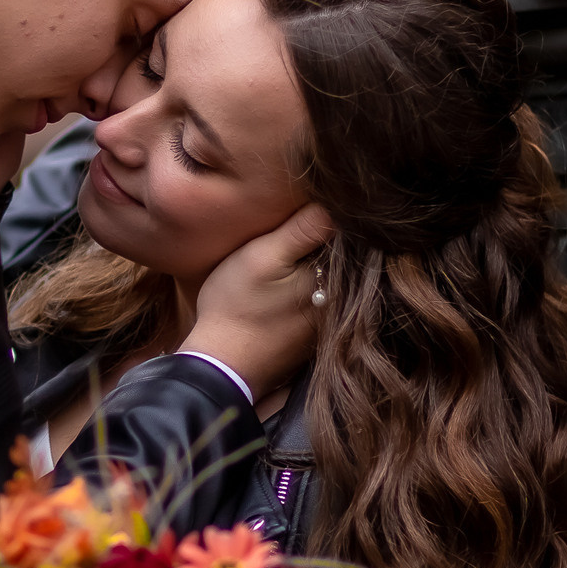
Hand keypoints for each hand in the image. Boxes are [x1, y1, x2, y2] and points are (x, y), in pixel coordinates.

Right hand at [182, 204, 334, 397]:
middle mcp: (340, 303)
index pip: (345, 236)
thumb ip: (301, 231)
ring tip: (290, 252)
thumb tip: (336, 204)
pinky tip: (285, 284)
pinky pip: (318, 299)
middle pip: (339, 258)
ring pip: (329, 279)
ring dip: (315, 264)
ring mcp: (328, 322)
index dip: (327, 216)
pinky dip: (306, 287)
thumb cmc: (236, 307)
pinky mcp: (312, 335)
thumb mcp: (262, 258)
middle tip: (295, 226)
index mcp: (333, 280)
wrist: (221, 364)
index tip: (306, 209)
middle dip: (322, 241)